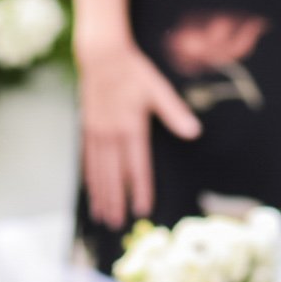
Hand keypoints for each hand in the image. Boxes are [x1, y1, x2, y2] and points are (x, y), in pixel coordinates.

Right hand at [77, 33, 201, 228]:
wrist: (101, 58)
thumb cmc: (134, 72)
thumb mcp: (159, 89)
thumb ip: (174, 113)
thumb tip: (194, 133)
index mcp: (131, 128)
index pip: (137, 167)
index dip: (141, 190)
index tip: (143, 210)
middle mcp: (110, 136)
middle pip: (114, 176)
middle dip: (117, 202)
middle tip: (118, 224)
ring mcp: (95, 134)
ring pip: (98, 172)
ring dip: (101, 196)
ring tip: (102, 215)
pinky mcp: (86, 130)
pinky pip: (87, 161)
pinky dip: (89, 179)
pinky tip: (91, 191)